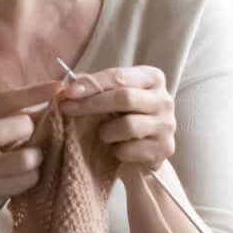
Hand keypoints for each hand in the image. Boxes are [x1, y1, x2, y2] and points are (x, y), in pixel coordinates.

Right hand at [0, 81, 61, 208]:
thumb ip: (24, 113)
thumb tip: (60, 96)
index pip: (3, 100)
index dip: (34, 93)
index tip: (59, 87)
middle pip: (1, 130)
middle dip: (27, 129)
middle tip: (32, 133)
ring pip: (22, 159)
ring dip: (36, 156)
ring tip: (34, 156)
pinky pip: (25, 181)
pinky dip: (34, 176)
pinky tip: (27, 174)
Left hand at [58, 66, 175, 176]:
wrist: (138, 157)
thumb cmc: (119, 119)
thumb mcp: (106, 99)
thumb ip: (90, 88)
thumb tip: (64, 84)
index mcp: (151, 78)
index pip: (119, 76)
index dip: (91, 84)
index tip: (67, 92)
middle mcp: (164, 99)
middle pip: (125, 98)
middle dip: (91, 104)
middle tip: (67, 110)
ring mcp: (167, 124)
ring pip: (128, 125)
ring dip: (106, 132)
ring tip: (103, 135)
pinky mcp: (165, 148)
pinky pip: (131, 149)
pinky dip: (116, 151)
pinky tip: (116, 150)